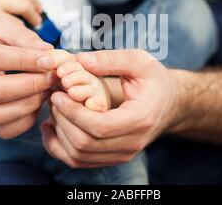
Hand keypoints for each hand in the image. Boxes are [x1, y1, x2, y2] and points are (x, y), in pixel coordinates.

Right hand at [0, 17, 58, 138]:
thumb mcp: (4, 28)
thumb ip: (25, 38)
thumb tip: (49, 54)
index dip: (27, 61)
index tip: (51, 60)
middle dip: (31, 85)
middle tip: (53, 77)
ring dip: (30, 105)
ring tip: (47, 91)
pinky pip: (3, 130)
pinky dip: (25, 120)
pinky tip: (37, 104)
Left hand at [38, 49, 180, 167]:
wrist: (169, 103)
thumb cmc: (154, 79)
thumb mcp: (139, 60)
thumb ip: (111, 59)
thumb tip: (80, 60)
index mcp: (140, 119)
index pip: (99, 127)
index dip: (73, 112)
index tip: (58, 94)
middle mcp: (132, 143)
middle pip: (85, 144)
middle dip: (62, 121)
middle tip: (53, 98)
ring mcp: (123, 154)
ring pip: (79, 156)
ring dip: (58, 134)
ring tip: (53, 109)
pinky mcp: (113, 158)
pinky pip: (79, 161)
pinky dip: (60, 147)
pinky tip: (52, 126)